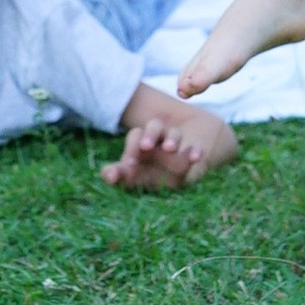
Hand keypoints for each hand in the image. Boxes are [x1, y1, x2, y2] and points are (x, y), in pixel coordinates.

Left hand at [101, 106, 237, 190]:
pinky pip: (196, 147)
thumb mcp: (139, 177)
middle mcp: (161, 139)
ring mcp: (179, 144)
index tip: (129, 163)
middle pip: (154, 127)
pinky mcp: (195, 150)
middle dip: (150, 135)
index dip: (131, 147)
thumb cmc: (156, 174)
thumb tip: (108, 176)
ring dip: (172, 139)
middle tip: (146, 147)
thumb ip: (121, 175)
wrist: (189, 166)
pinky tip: (194, 157)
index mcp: (144, 144)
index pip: (136, 136)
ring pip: (174, 133)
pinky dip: (195, 151)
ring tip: (169, 148)